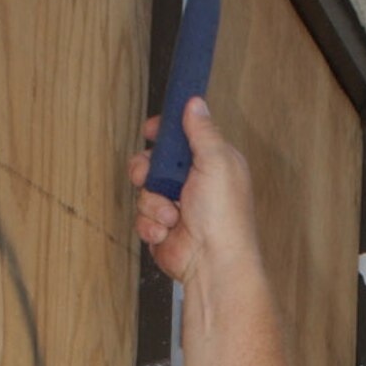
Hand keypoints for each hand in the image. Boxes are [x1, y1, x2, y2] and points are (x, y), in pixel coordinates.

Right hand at [129, 98, 262, 286]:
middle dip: (146, 169)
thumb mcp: (217, 161)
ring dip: (153, 204)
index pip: (182, 136)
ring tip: (171, 216)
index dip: (163, 131)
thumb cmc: (223, 216)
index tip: (150, 130)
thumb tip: (195, 103)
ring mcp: (176, 206)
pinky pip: (142, 216)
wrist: (212, 263)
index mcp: (212, 162)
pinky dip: (151, 225)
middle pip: (154, 161)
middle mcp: (194, 183)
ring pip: (144, 190)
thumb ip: (203, 131)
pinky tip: (167, 233)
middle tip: (147, 175)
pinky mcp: (162, 227)